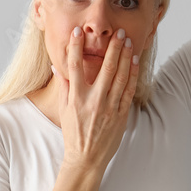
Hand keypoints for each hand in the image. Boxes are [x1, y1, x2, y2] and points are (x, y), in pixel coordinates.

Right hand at [53, 26, 138, 175]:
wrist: (86, 158)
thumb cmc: (73, 133)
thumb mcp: (64, 109)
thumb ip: (64, 86)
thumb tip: (57, 67)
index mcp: (76, 98)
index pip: (75, 67)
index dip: (76, 47)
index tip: (78, 32)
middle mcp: (93, 101)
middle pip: (105, 68)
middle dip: (112, 47)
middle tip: (117, 32)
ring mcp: (109, 107)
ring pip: (120, 76)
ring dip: (124, 56)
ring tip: (127, 41)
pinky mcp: (121, 114)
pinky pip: (128, 90)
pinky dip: (132, 74)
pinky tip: (133, 61)